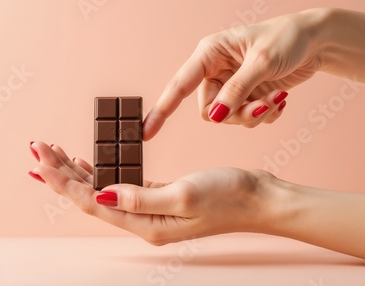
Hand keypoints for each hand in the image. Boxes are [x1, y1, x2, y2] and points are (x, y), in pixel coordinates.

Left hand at [28, 141, 276, 244]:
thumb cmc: (229, 198)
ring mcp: (149, 209)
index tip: (41, 161)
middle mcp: (142, 220)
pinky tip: (88, 163)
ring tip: (54, 155)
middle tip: (38, 150)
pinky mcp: (157, 197)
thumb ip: (141, 197)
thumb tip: (103, 195)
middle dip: (62, 173)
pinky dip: (101, 172)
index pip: (91, 202)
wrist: (259, 199)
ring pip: (101, 190)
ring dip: (77, 172)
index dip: (63, 182)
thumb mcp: (184, 195)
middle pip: (90, 196)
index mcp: (145, 224)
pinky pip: (119, 185)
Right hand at [143, 9, 325, 138]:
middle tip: (260, 105)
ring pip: (227, 117)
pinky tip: (278, 99)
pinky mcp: (245, 95)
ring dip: (252, 115)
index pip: (179, 86)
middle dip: (234, 114)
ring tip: (275, 100)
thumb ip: (236, 91)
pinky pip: (244, 118)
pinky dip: (262, 114)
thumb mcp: (260, 63)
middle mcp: (215, 70)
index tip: (145, 132)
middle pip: (209, 109)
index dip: (161, 110)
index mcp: (209, 54)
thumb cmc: (287, 39)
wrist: (316, 41)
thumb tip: (216, 116)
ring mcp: (230, 84)